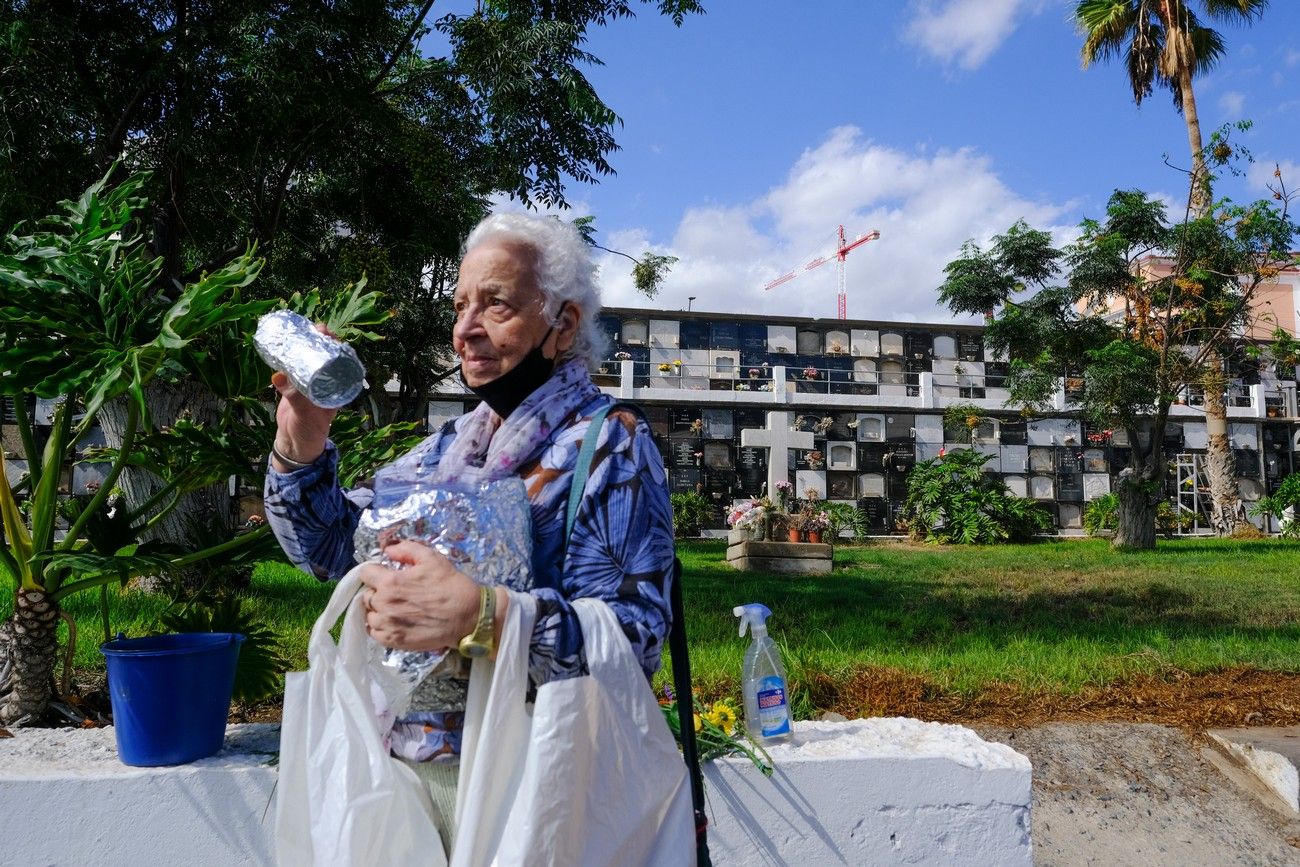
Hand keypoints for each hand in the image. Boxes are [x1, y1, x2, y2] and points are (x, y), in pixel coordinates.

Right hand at [270, 323, 337, 467]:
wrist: (294, 445)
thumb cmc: (308, 432)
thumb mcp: (305, 416)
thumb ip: (294, 398)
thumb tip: (279, 377)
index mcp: (336, 390)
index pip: (341, 363)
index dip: (338, 348)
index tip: (331, 335)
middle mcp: (326, 384)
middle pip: (326, 357)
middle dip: (322, 341)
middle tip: (317, 327)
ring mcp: (310, 384)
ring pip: (310, 360)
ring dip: (307, 345)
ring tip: (303, 329)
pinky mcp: (294, 386)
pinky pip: (293, 368)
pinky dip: (290, 357)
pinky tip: (286, 344)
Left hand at [359, 540, 496, 651]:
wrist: (468, 615)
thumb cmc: (451, 585)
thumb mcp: (431, 558)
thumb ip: (406, 549)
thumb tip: (388, 549)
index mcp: (390, 582)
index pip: (365, 573)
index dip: (375, 571)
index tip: (385, 573)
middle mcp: (384, 604)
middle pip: (366, 595)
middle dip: (377, 590)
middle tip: (394, 591)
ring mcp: (388, 625)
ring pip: (369, 615)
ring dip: (377, 610)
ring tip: (394, 608)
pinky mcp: (394, 642)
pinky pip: (374, 633)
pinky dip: (380, 627)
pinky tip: (393, 622)